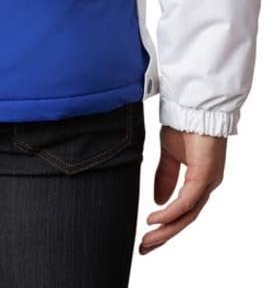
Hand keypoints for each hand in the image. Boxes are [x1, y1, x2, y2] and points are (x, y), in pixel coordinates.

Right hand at [139, 126, 225, 254]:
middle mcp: (206, 186)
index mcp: (199, 180)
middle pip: (185, 219)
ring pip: (186, 215)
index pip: (183, 210)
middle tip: (145, 248)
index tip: (148, 236)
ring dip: (166, 229)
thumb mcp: (169, 153)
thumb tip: (158, 201)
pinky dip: (170, 212)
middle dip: (164, 235)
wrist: (194, 104)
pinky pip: (186, 201)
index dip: (166, 225)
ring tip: (148, 239)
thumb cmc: (185, 123)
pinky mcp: (204, 176)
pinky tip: (155, 219)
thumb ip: (165, 176)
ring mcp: (207, 182)